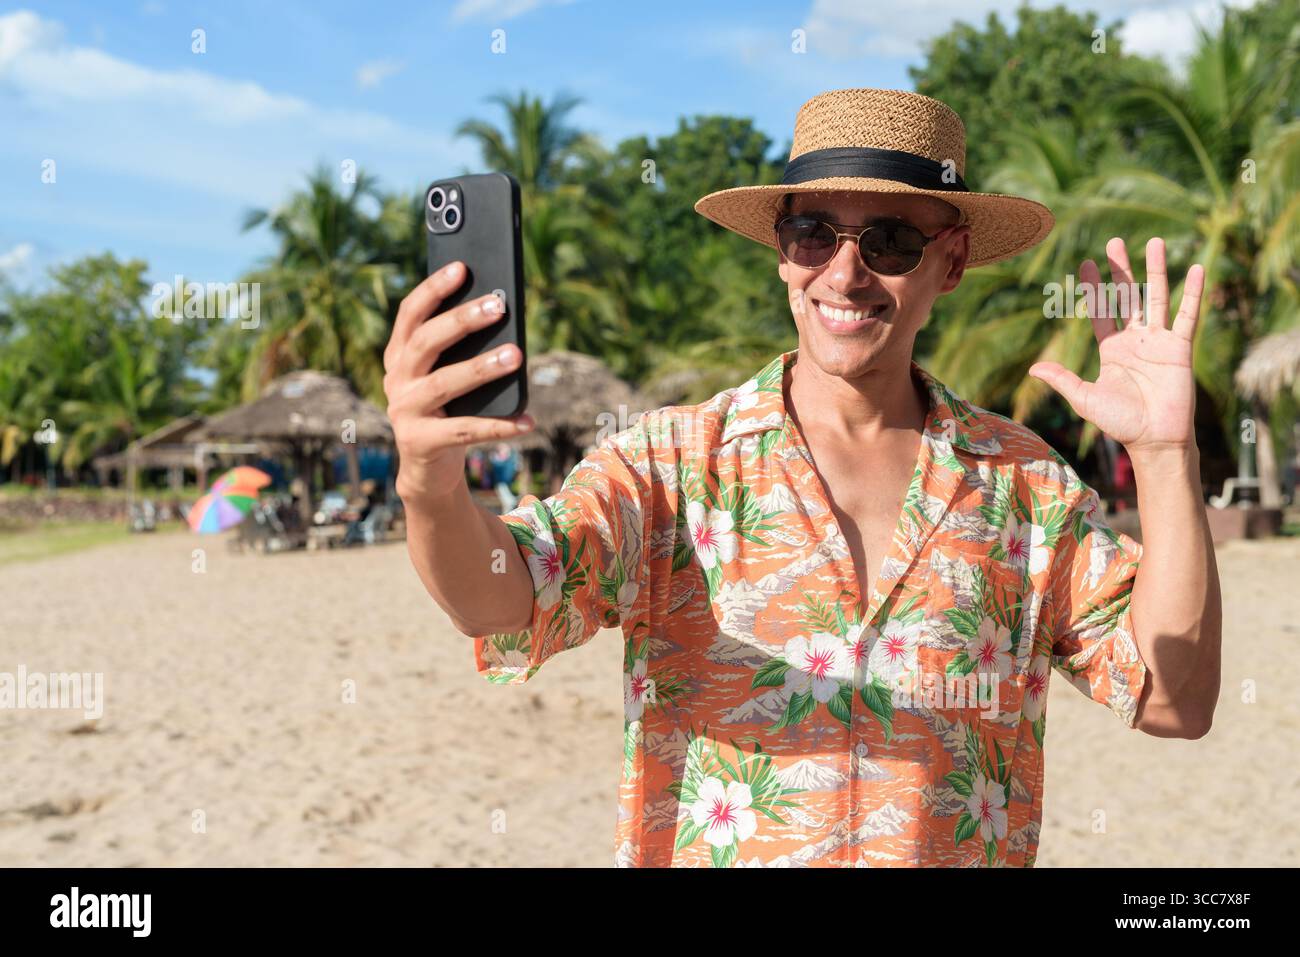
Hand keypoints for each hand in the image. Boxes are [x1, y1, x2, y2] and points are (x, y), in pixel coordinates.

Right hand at [383, 260, 532, 504]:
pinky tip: (527, 420)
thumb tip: (500, 311)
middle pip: (426, 342)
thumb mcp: (447, 375)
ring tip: (516, 355)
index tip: (461, 267)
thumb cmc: (447, 410)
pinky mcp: (420, 443)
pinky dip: (499, 425)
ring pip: (444, 383)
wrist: (428, 469)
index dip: (433, 289)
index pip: (410, 314)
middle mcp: (396, 380)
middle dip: (462, 321)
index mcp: (400, 356)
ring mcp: (405, 412)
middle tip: (498, 306)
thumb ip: (461, 350)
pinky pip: (465, 431)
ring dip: (482, 368)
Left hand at [1029, 237, 1203, 453]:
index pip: (1101, 311)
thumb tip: (1032, 369)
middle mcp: (1135, 340)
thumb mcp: (1085, 399)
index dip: (1093, 288)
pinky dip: (1193, 292)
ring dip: (1156, 270)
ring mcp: (1158, 341)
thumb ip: (1063, 380)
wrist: (1154, 439)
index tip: (1086, 264)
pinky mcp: (1180, 347)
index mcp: (1111, 349)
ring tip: (1156, 241)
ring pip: (1157, 297)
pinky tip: (1198, 269)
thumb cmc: (1120, 422)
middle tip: (1115, 242)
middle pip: (1127, 296)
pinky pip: (1188, 315)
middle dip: (1121, 270)